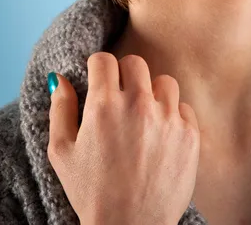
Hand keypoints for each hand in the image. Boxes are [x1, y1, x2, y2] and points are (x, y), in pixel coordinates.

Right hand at [47, 52, 199, 224]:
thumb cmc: (91, 192)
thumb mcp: (62, 153)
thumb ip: (60, 109)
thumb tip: (62, 79)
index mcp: (104, 106)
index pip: (104, 59)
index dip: (98, 67)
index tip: (100, 79)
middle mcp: (138, 105)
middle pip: (136, 63)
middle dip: (125, 75)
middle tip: (121, 97)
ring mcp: (167, 118)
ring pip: (164, 81)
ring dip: (153, 93)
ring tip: (144, 116)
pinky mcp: (190, 134)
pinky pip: (183, 107)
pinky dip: (173, 116)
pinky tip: (161, 135)